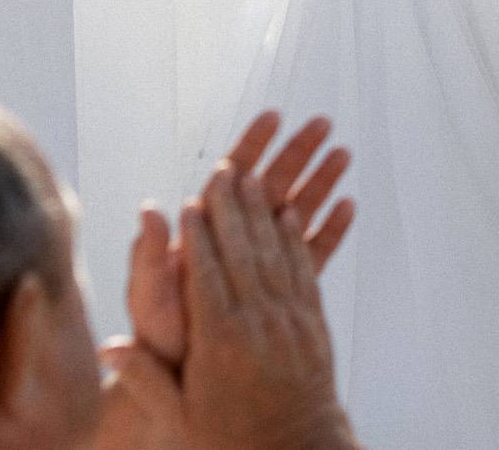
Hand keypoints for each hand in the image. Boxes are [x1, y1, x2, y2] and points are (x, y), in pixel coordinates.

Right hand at [110, 165, 360, 449]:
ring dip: (266, 211)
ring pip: (277, 253)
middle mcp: (258, 323)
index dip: (199, 236)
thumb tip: (108, 349)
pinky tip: (292, 214)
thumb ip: (146, 378)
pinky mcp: (314, 324)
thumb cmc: (229, 439)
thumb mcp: (180, 416)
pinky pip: (306, 269)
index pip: (206, 275)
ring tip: (256, 177)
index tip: (191, 202)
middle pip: (243, 252)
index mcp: (220, 341)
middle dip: (232, 208)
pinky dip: (298, 238)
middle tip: (225, 170)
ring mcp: (291, 321)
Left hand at [123, 113, 353, 372]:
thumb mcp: (149, 298)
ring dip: (321, 181)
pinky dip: (331, 228)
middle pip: (272, 184)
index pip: (230, 178)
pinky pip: (311, 251)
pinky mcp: (283, 285)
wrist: (183, 383)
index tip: (273, 116)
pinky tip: (350, 205)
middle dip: (297, 151)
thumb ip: (149, 257)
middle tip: (323, 122)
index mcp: (206, 231)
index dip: (252, 145)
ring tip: (344, 153)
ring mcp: (262, 261)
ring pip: (297, 210)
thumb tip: (150, 209)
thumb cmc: (160, 339)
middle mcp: (236, 239)